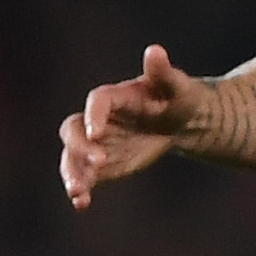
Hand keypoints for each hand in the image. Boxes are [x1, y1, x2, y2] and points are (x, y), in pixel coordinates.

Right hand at [60, 45, 205, 208]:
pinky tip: (81, 204)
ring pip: (73, 156)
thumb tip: (155, 51)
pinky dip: (81, 189)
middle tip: (98, 163)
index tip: (97, 133)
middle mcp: (98, 118)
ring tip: (78, 192)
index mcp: (115, 96)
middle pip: (74, 130)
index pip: (97, 102)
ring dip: (73, 173)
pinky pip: (85, 176)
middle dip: (80, 147)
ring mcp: (97, 142)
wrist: (183, 120)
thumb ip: (163, 71)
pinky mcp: (102, 163)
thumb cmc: (180, 97)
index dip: (95, 116)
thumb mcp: (177, 85)